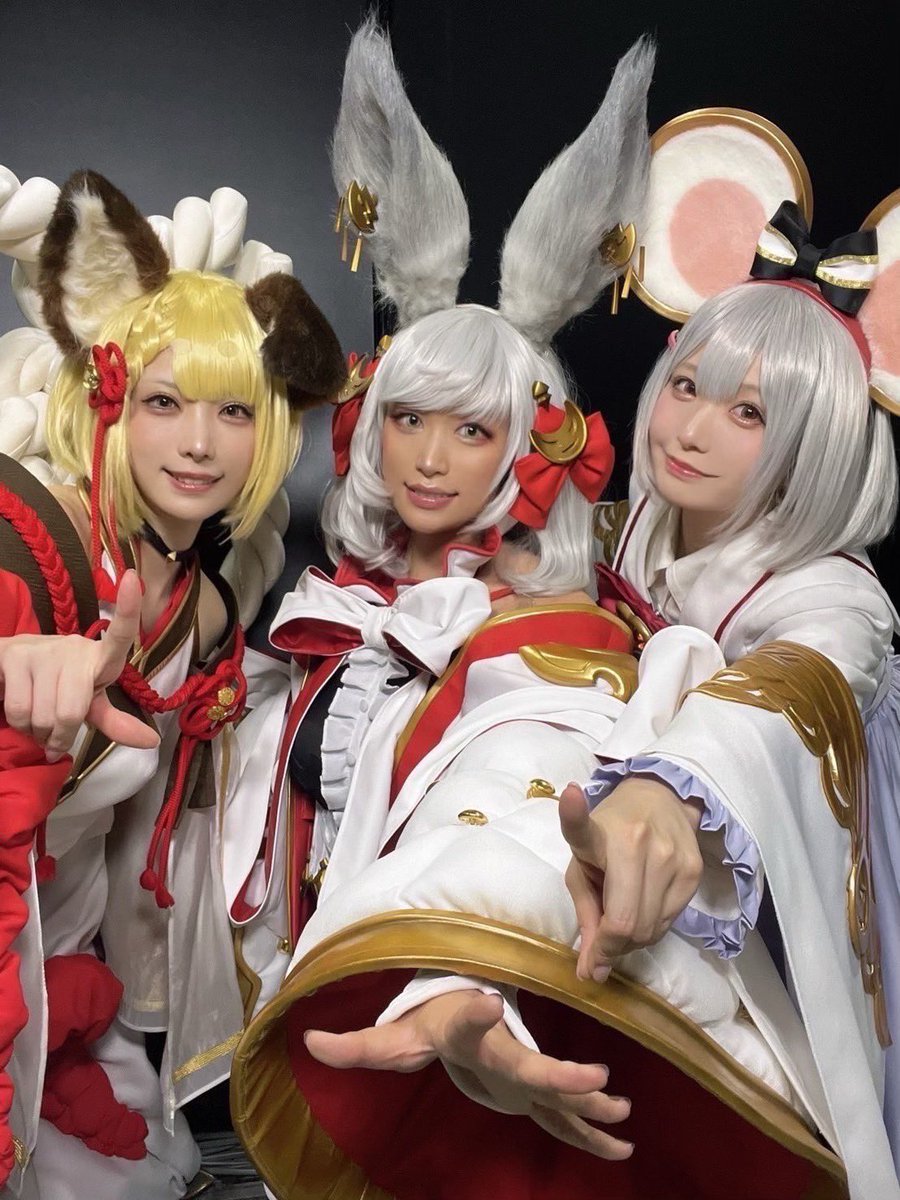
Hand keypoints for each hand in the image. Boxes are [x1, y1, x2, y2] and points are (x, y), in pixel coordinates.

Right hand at [0, 571, 159, 761]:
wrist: (14, 669)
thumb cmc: (62, 685)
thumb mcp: (91, 702)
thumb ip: (116, 722)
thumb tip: (152, 742)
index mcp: (101, 656)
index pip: (120, 634)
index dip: (129, 609)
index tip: (133, 580)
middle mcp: (73, 646)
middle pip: (71, 712)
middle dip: (61, 737)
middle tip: (56, 735)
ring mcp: (41, 648)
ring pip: (41, 716)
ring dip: (38, 733)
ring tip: (39, 722)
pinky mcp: (11, 654)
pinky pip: (18, 709)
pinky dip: (21, 726)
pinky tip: (23, 715)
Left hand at [306, 989, 632, 1158]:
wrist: (469, 1001)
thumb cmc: (431, 1018)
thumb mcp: (391, 1034)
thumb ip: (354, 1043)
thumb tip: (310, 1042)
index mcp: (465, 1031)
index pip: (467, 1020)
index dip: (473, 1011)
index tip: (485, 1001)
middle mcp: (502, 1048)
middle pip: (530, 1063)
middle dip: (559, 1074)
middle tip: (594, 1080)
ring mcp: (524, 1068)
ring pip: (559, 1088)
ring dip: (588, 1104)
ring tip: (619, 1111)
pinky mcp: (536, 1088)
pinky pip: (566, 1111)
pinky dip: (592, 1127)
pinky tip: (623, 1144)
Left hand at [560, 777, 702, 981]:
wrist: (659, 801)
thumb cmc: (610, 834)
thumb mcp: (583, 863)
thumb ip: (585, 915)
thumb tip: (592, 972)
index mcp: (600, 834)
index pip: (582, 827)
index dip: (573, 814)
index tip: (571, 796)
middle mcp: (640, 843)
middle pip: (627, 922)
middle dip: (609, 948)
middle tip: (599, 951)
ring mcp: (672, 858)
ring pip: (651, 929)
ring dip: (631, 942)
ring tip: (620, 927)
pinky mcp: (695, 871)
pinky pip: (670, 922)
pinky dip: (651, 930)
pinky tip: (642, 913)